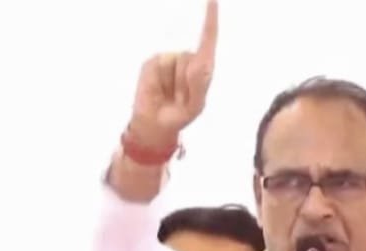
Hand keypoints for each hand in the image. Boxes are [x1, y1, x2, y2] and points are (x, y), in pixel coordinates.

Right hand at [128, 0, 217, 147]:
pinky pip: (160, 66)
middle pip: (191, 59)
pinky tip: (159, 91)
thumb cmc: (179, 115)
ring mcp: (169, 59)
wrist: (154, 123)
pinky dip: (160, 82)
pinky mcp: (153, 62)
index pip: (208, 39)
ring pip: (175, 63)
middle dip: (186, 82)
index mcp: (203, 67)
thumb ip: (200, 86)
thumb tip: (200, 64)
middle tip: (180, 98)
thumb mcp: (194, 107)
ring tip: (169, 95)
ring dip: (173, 84)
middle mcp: (187, 59)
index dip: (210, 19)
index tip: (212, 0)